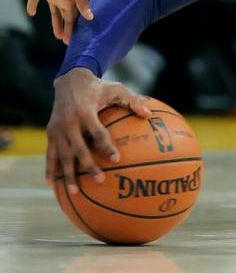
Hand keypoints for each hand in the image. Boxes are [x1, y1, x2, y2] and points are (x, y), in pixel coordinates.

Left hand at [24, 0, 91, 43]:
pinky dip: (33, 6)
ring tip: (56, 35)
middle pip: (65, 17)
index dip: (73, 30)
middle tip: (67, 43)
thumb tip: (91, 16)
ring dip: (55, 22)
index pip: (73, 18)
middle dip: (67, 29)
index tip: (73, 43)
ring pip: (54, 11)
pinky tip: (32, 13)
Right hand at [46, 68, 151, 194]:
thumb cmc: (99, 87)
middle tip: (100, 180)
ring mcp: (57, 128)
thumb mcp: (117, 88)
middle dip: (88, 166)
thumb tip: (149, 114)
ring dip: (68, 174)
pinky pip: (50, 153)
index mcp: (85, 112)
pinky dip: (50, 168)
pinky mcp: (50, 132)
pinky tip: (52, 184)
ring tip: (75, 192)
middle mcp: (69, 121)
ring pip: (62, 155)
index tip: (117, 159)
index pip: (98, 132)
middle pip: (79, 148)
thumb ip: (132, 101)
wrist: (70, 79)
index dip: (106, 146)